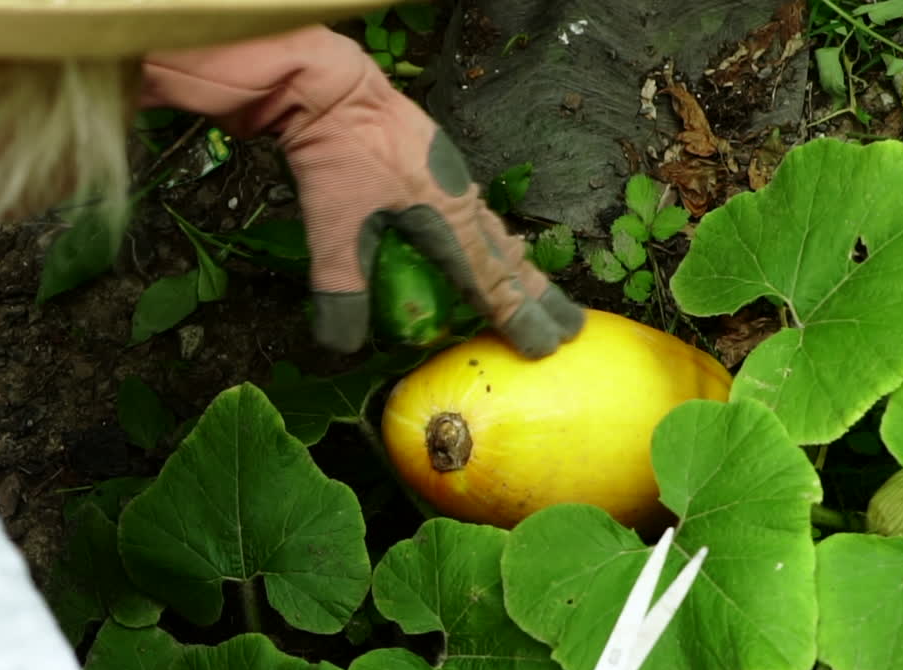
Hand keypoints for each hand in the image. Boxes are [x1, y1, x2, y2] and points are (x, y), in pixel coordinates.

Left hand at [140, 26, 582, 355]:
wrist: (332, 88)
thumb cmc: (338, 155)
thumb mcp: (333, 230)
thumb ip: (341, 291)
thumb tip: (342, 348)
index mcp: (447, 221)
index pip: (492, 283)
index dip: (518, 319)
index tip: (545, 348)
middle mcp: (461, 201)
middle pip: (509, 260)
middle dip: (539, 297)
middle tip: (570, 328)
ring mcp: (452, 180)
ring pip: (495, 234)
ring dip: (517, 267)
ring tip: (537, 291)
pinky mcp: (436, 165)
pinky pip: (476, 212)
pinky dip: (490, 238)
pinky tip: (484, 242)